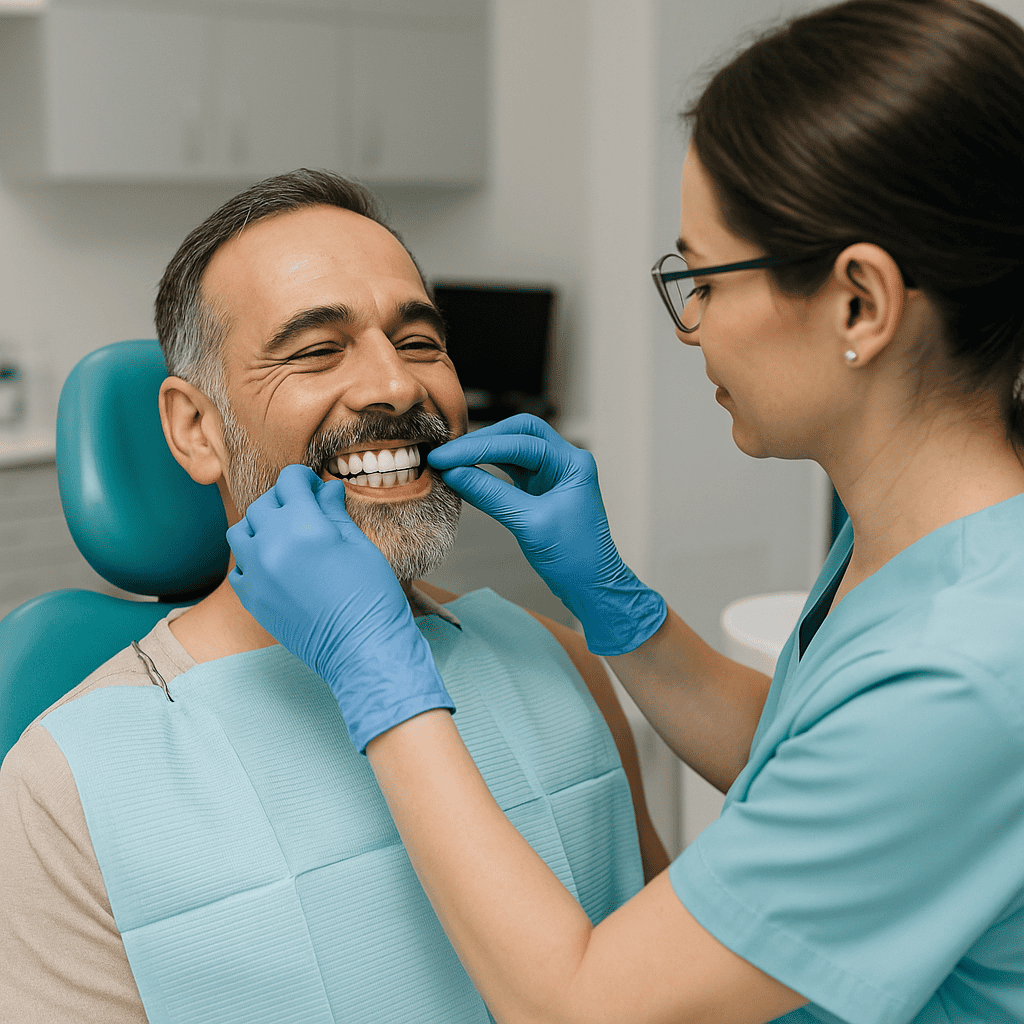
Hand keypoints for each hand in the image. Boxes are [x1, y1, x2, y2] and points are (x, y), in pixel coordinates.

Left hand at [226, 464, 452, 752]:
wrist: (364, 650)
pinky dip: (253, 560)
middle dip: (283, 500)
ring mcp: (257, 574)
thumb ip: (336, 514)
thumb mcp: (360, 547)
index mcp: (305, 527)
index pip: (290, 482)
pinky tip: (276, 566)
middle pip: (263, 504)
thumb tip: (327, 489)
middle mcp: (273, 545)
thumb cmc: (373, 598)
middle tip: (304, 509)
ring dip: (259, 526)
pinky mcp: (252, 600)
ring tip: (282, 535)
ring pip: (240, 531)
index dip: (303, 478)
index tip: (313, 485)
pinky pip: (239, 568)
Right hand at [427, 415, 665, 655]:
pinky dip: (487, 469)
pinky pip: (511, 469)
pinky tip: (465, 473)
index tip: (445, 458)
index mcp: (572, 464)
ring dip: (482, 452)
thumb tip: (452, 473)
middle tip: (446, 453)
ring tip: (449, 461)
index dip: (479, 448)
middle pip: (519, 433)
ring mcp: (553, 474)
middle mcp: (565, 461)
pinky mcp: (540, 489)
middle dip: (482, 440)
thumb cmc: (573, 558)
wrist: (592, 586)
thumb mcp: (528, 524)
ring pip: (513, 448)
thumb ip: (490, 495)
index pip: (521, 442)